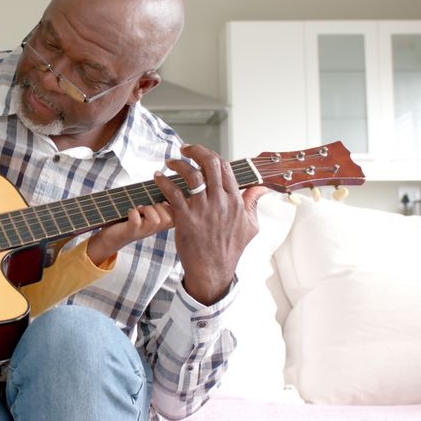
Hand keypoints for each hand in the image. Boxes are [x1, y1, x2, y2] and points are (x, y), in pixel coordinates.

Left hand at [86, 203, 172, 265]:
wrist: (110, 237)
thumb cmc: (129, 219)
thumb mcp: (146, 210)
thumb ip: (156, 201)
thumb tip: (164, 181)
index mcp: (160, 223)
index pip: (178, 215)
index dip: (174, 203)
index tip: (162, 198)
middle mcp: (154, 229)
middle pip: (170, 218)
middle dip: (160, 206)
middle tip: (147, 205)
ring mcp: (142, 231)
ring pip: (157, 221)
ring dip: (147, 210)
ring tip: (139, 209)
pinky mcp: (130, 232)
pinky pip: (137, 222)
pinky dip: (133, 213)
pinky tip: (130, 211)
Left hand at [154, 144, 269, 304]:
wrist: (213, 270)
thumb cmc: (230, 249)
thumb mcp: (251, 226)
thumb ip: (253, 203)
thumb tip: (262, 187)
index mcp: (235, 200)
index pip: (225, 167)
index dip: (211, 155)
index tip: (200, 154)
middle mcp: (220, 201)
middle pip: (209, 164)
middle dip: (195, 151)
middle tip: (184, 150)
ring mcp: (203, 209)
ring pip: (191, 175)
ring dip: (178, 164)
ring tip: (169, 162)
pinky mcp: (186, 219)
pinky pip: (173, 193)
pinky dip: (163, 181)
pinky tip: (158, 177)